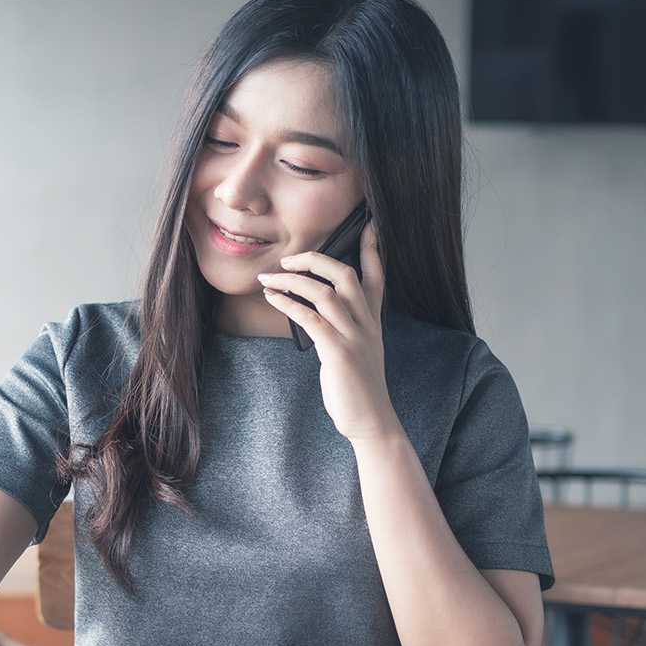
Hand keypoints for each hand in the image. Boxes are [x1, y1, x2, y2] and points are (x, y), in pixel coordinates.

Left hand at [257, 223, 402, 443]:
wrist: (370, 420)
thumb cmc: (358, 387)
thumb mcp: (359, 350)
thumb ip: (346, 327)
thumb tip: (316, 311)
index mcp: (373, 321)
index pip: (377, 277)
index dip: (372, 249)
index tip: (368, 225)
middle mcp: (367, 323)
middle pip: (344, 274)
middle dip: (315, 259)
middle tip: (288, 258)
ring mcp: (354, 336)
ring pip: (324, 292)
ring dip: (292, 280)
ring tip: (268, 277)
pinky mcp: (338, 352)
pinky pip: (310, 318)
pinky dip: (288, 303)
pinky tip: (272, 297)